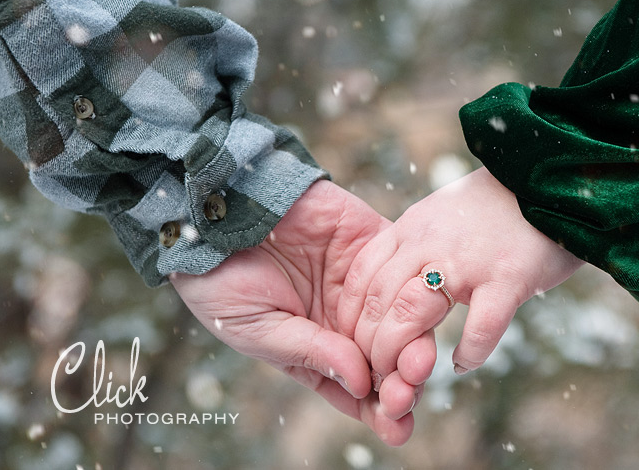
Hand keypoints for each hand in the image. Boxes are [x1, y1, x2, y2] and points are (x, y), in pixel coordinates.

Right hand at [170, 180, 414, 445]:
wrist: (221, 209)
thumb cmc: (222, 276)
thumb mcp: (258, 328)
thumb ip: (311, 353)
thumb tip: (361, 384)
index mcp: (313, 347)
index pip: (354, 387)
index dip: (377, 410)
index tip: (398, 429)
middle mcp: (342, 319)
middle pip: (385, 360)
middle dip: (401, 383)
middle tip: (407, 398)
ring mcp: (361, 283)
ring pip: (402, 320)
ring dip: (413, 346)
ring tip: (417, 366)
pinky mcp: (372, 243)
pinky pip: (403, 272)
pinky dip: (412, 295)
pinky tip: (417, 317)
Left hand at [339, 167, 582, 418]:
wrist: (547, 181)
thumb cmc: (493, 208)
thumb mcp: (438, 214)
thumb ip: (412, 245)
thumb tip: (387, 286)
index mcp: (410, 228)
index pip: (361, 275)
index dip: (351, 315)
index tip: (353, 343)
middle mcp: (429, 242)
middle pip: (378, 299)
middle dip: (368, 344)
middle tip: (374, 372)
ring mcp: (467, 260)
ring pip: (411, 312)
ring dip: (401, 354)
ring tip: (405, 377)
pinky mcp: (507, 278)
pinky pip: (481, 327)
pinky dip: (469, 352)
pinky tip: (463, 362)